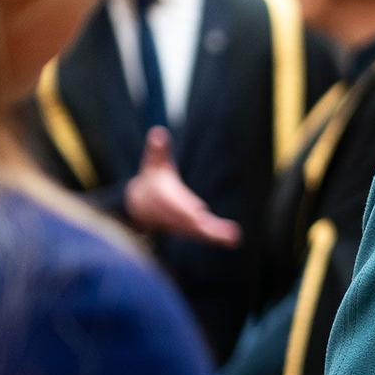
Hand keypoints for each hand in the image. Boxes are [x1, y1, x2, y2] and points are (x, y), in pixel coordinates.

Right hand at [123, 128, 240, 246]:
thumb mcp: (153, 163)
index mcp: (168, 199)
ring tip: (233, 239)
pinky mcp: (192, 228)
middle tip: (225, 233)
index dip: (187, 209)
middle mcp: (178, 214)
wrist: (140, 205)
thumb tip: (158, 132)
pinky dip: (217, 237)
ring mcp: (185, 223)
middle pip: (193, 222)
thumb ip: (158, 150)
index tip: (199, 212)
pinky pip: (206, 234)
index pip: (179, 205)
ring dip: (216, 236)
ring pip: (201, 231)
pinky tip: (233, 241)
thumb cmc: (151, 179)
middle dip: (207, 228)